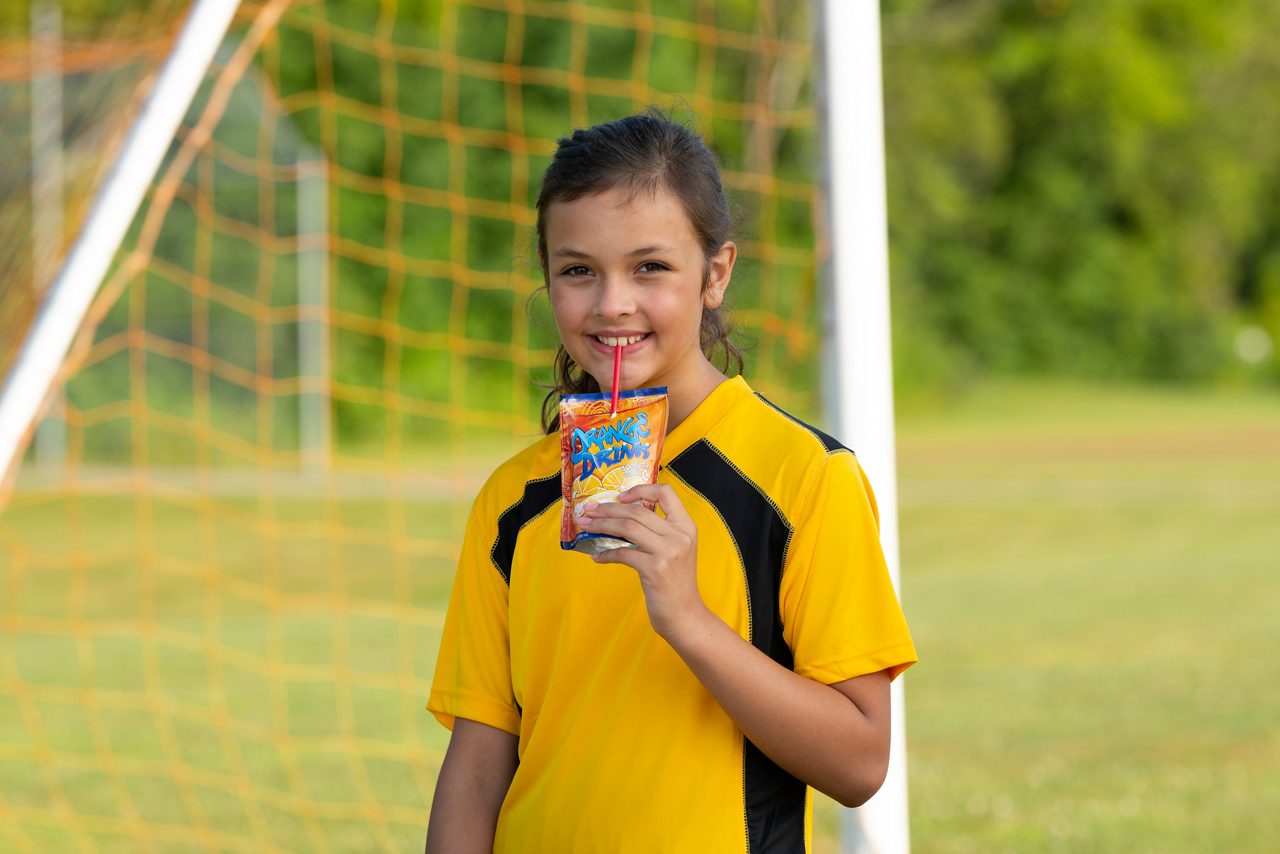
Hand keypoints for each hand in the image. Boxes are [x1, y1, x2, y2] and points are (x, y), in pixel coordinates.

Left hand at [578, 484, 708, 639]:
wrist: (685, 616)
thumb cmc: (676, 584)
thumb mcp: (675, 551)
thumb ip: (657, 533)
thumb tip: (620, 520)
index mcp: (686, 527)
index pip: (666, 493)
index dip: (641, 490)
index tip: (620, 497)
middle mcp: (679, 535)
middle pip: (637, 510)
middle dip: (608, 509)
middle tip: (589, 511)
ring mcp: (668, 552)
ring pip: (627, 527)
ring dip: (602, 525)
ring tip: (587, 526)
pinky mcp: (655, 569)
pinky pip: (622, 553)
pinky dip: (605, 554)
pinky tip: (596, 556)